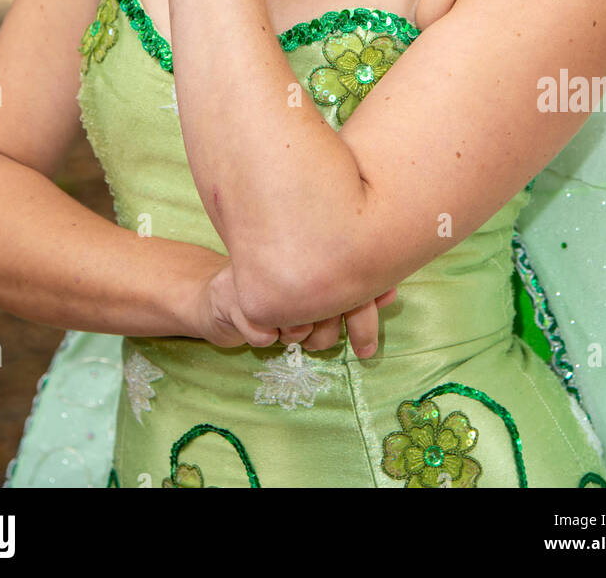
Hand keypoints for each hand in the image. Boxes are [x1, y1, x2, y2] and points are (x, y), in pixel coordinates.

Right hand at [196, 260, 396, 358]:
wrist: (214, 295)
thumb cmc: (274, 292)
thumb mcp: (312, 294)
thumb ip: (352, 292)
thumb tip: (391, 294)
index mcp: (312, 254)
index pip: (349, 288)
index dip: (364, 321)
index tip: (365, 350)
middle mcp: (288, 258)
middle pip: (327, 309)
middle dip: (326, 334)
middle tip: (317, 340)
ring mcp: (258, 277)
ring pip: (298, 328)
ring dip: (294, 335)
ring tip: (286, 325)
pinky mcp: (230, 297)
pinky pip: (266, 336)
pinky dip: (264, 337)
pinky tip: (261, 326)